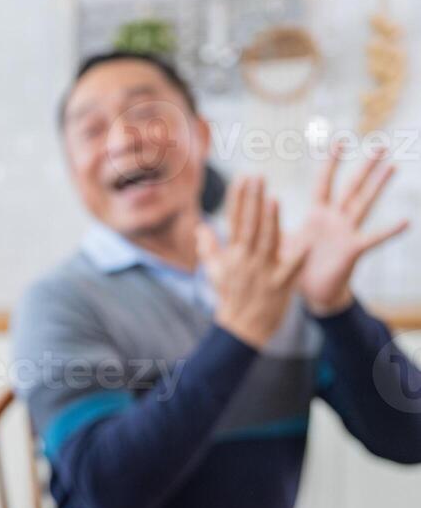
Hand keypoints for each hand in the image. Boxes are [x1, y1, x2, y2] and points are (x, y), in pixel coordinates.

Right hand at [199, 176, 306, 349]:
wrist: (242, 329)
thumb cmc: (231, 298)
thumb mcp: (215, 272)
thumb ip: (209, 248)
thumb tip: (200, 227)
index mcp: (233, 254)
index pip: (234, 220)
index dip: (238, 199)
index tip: (242, 177)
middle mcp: (246, 260)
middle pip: (249, 226)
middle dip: (252, 201)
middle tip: (257, 177)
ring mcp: (262, 273)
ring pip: (266, 242)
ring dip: (269, 221)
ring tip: (272, 199)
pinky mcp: (279, 286)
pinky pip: (290, 270)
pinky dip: (298, 257)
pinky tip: (307, 242)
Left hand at [286, 146, 411, 316]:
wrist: (311, 293)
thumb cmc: (297, 266)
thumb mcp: (281, 241)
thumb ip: (269, 224)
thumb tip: (247, 210)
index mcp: (318, 214)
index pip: (325, 182)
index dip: (331, 162)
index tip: (339, 141)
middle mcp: (336, 218)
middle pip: (352, 186)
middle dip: (366, 166)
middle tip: (381, 144)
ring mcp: (347, 232)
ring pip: (364, 203)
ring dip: (378, 185)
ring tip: (392, 167)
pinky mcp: (352, 249)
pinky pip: (373, 238)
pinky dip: (389, 230)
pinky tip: (405, 221)